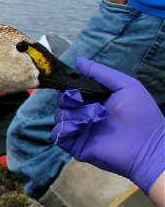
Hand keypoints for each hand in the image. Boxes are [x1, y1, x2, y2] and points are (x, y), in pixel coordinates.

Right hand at [51, 57, 164, 193]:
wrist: (148, 144)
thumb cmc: (141, 113)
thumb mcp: (125, 85)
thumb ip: (101, 72)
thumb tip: (78, 60)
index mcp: (95, 101)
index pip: (72, 91)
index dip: (70, 87)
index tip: (76, 87)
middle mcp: (85, 115)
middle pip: (62, 103)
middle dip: (68, 99)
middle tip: (81, 101)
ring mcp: (80, 131)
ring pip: (59, 117)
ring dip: (73, 115)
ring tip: (93, 118)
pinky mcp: (76, 145)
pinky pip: (58, 134)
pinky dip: (65, 129)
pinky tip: (81, 127)